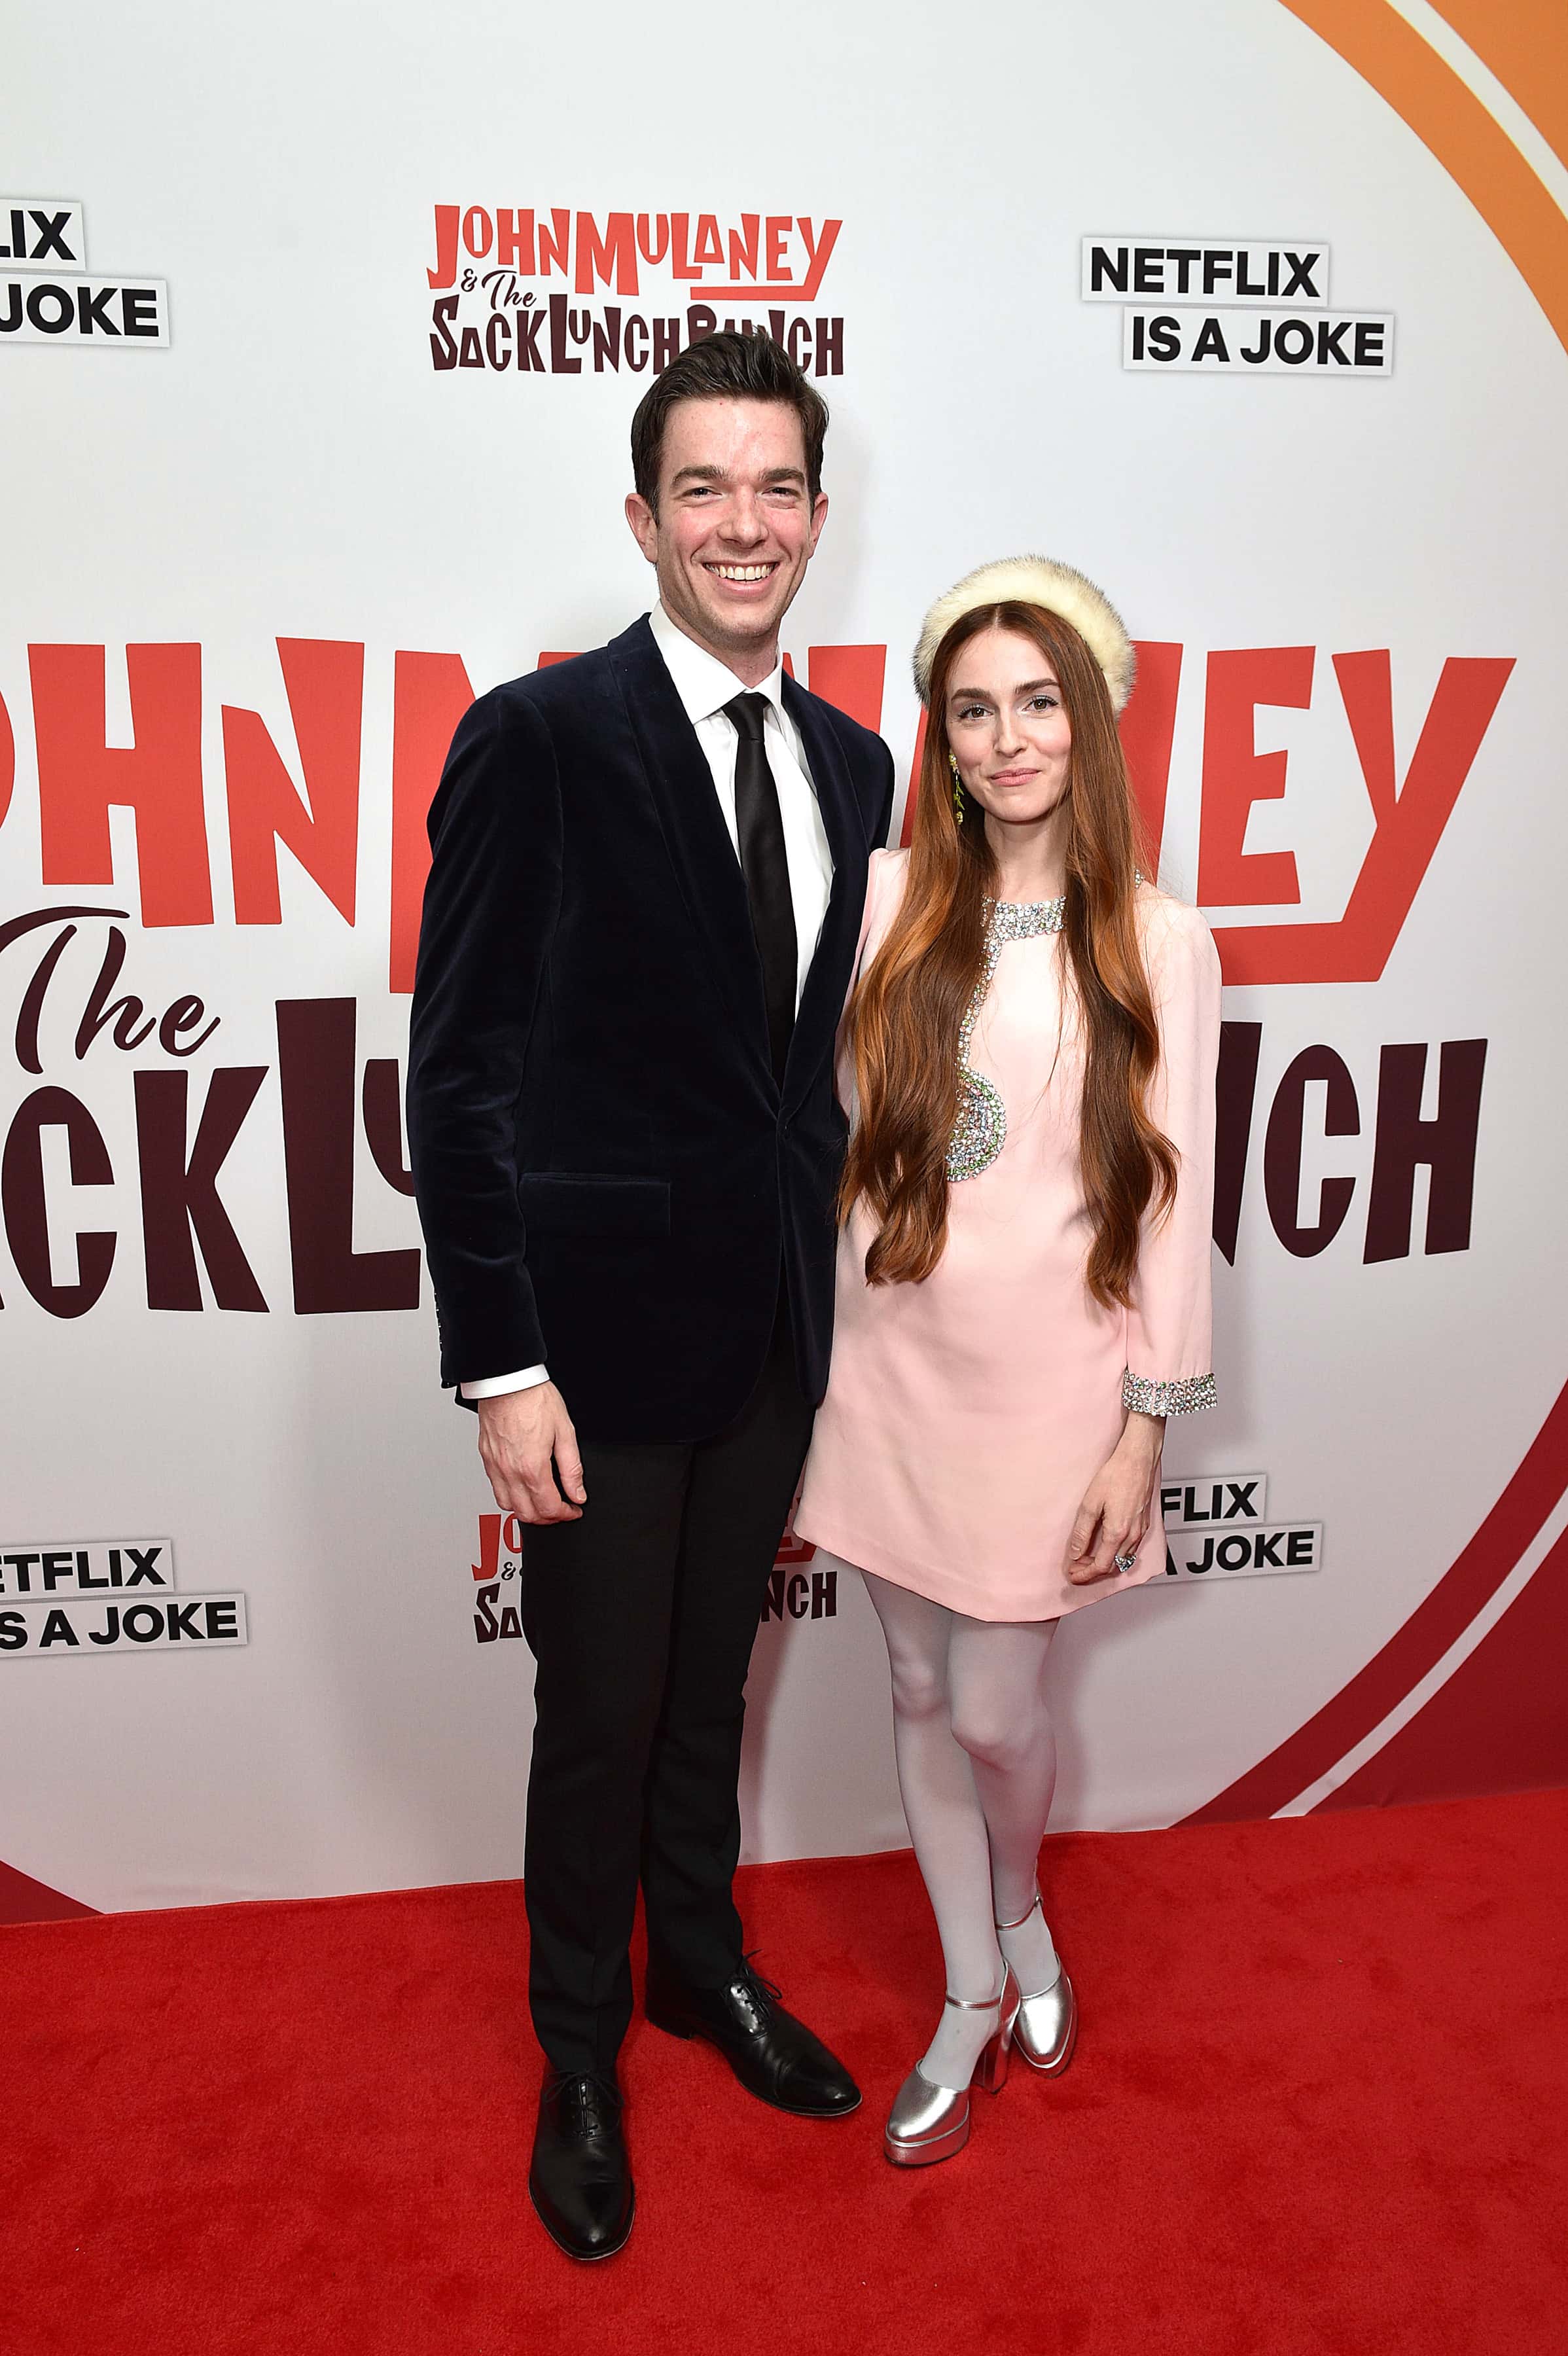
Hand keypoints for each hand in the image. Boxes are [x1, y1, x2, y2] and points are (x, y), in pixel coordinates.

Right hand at [476, 1383, 586, 1523]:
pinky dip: (511, 1498)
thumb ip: (572, 1469)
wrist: (508, 1382)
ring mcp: (496, 1467)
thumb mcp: (565, 1432)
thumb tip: (577, 1492)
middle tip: (561, 1509)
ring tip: (543, 1502)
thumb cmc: (534, 1400)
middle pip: (528, 1514)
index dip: (566, 1514)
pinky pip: (497, 1491)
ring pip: (509, 1507)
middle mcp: (511, 1472)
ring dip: (528, 1512)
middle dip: (548, 1518)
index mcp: (532, 1467)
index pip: (549, 1508)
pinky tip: (522, 1489)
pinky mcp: (487, 1460)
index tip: (574, 1509)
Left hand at [1064, 1413, 1163, 1583]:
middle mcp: (1132, 1536)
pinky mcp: (1143, 1524)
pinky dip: (1116, 1556)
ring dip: (1104, 1564)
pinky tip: (1106, 1548)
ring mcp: (1140, 1531)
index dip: (1084, 1574)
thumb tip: (1074, 1553)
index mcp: (1118, 1533)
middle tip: (1076, 1569)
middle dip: (1092, 1572)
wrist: (1138, 1460)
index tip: (1072, 1575)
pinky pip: (1131, 1550)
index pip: (1100, 1566)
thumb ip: (1082, 1532)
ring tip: (1087, 1560)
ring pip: (1122, 1560)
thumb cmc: (1116, 1476)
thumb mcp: (1090, 1504)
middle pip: (1112, 1567)